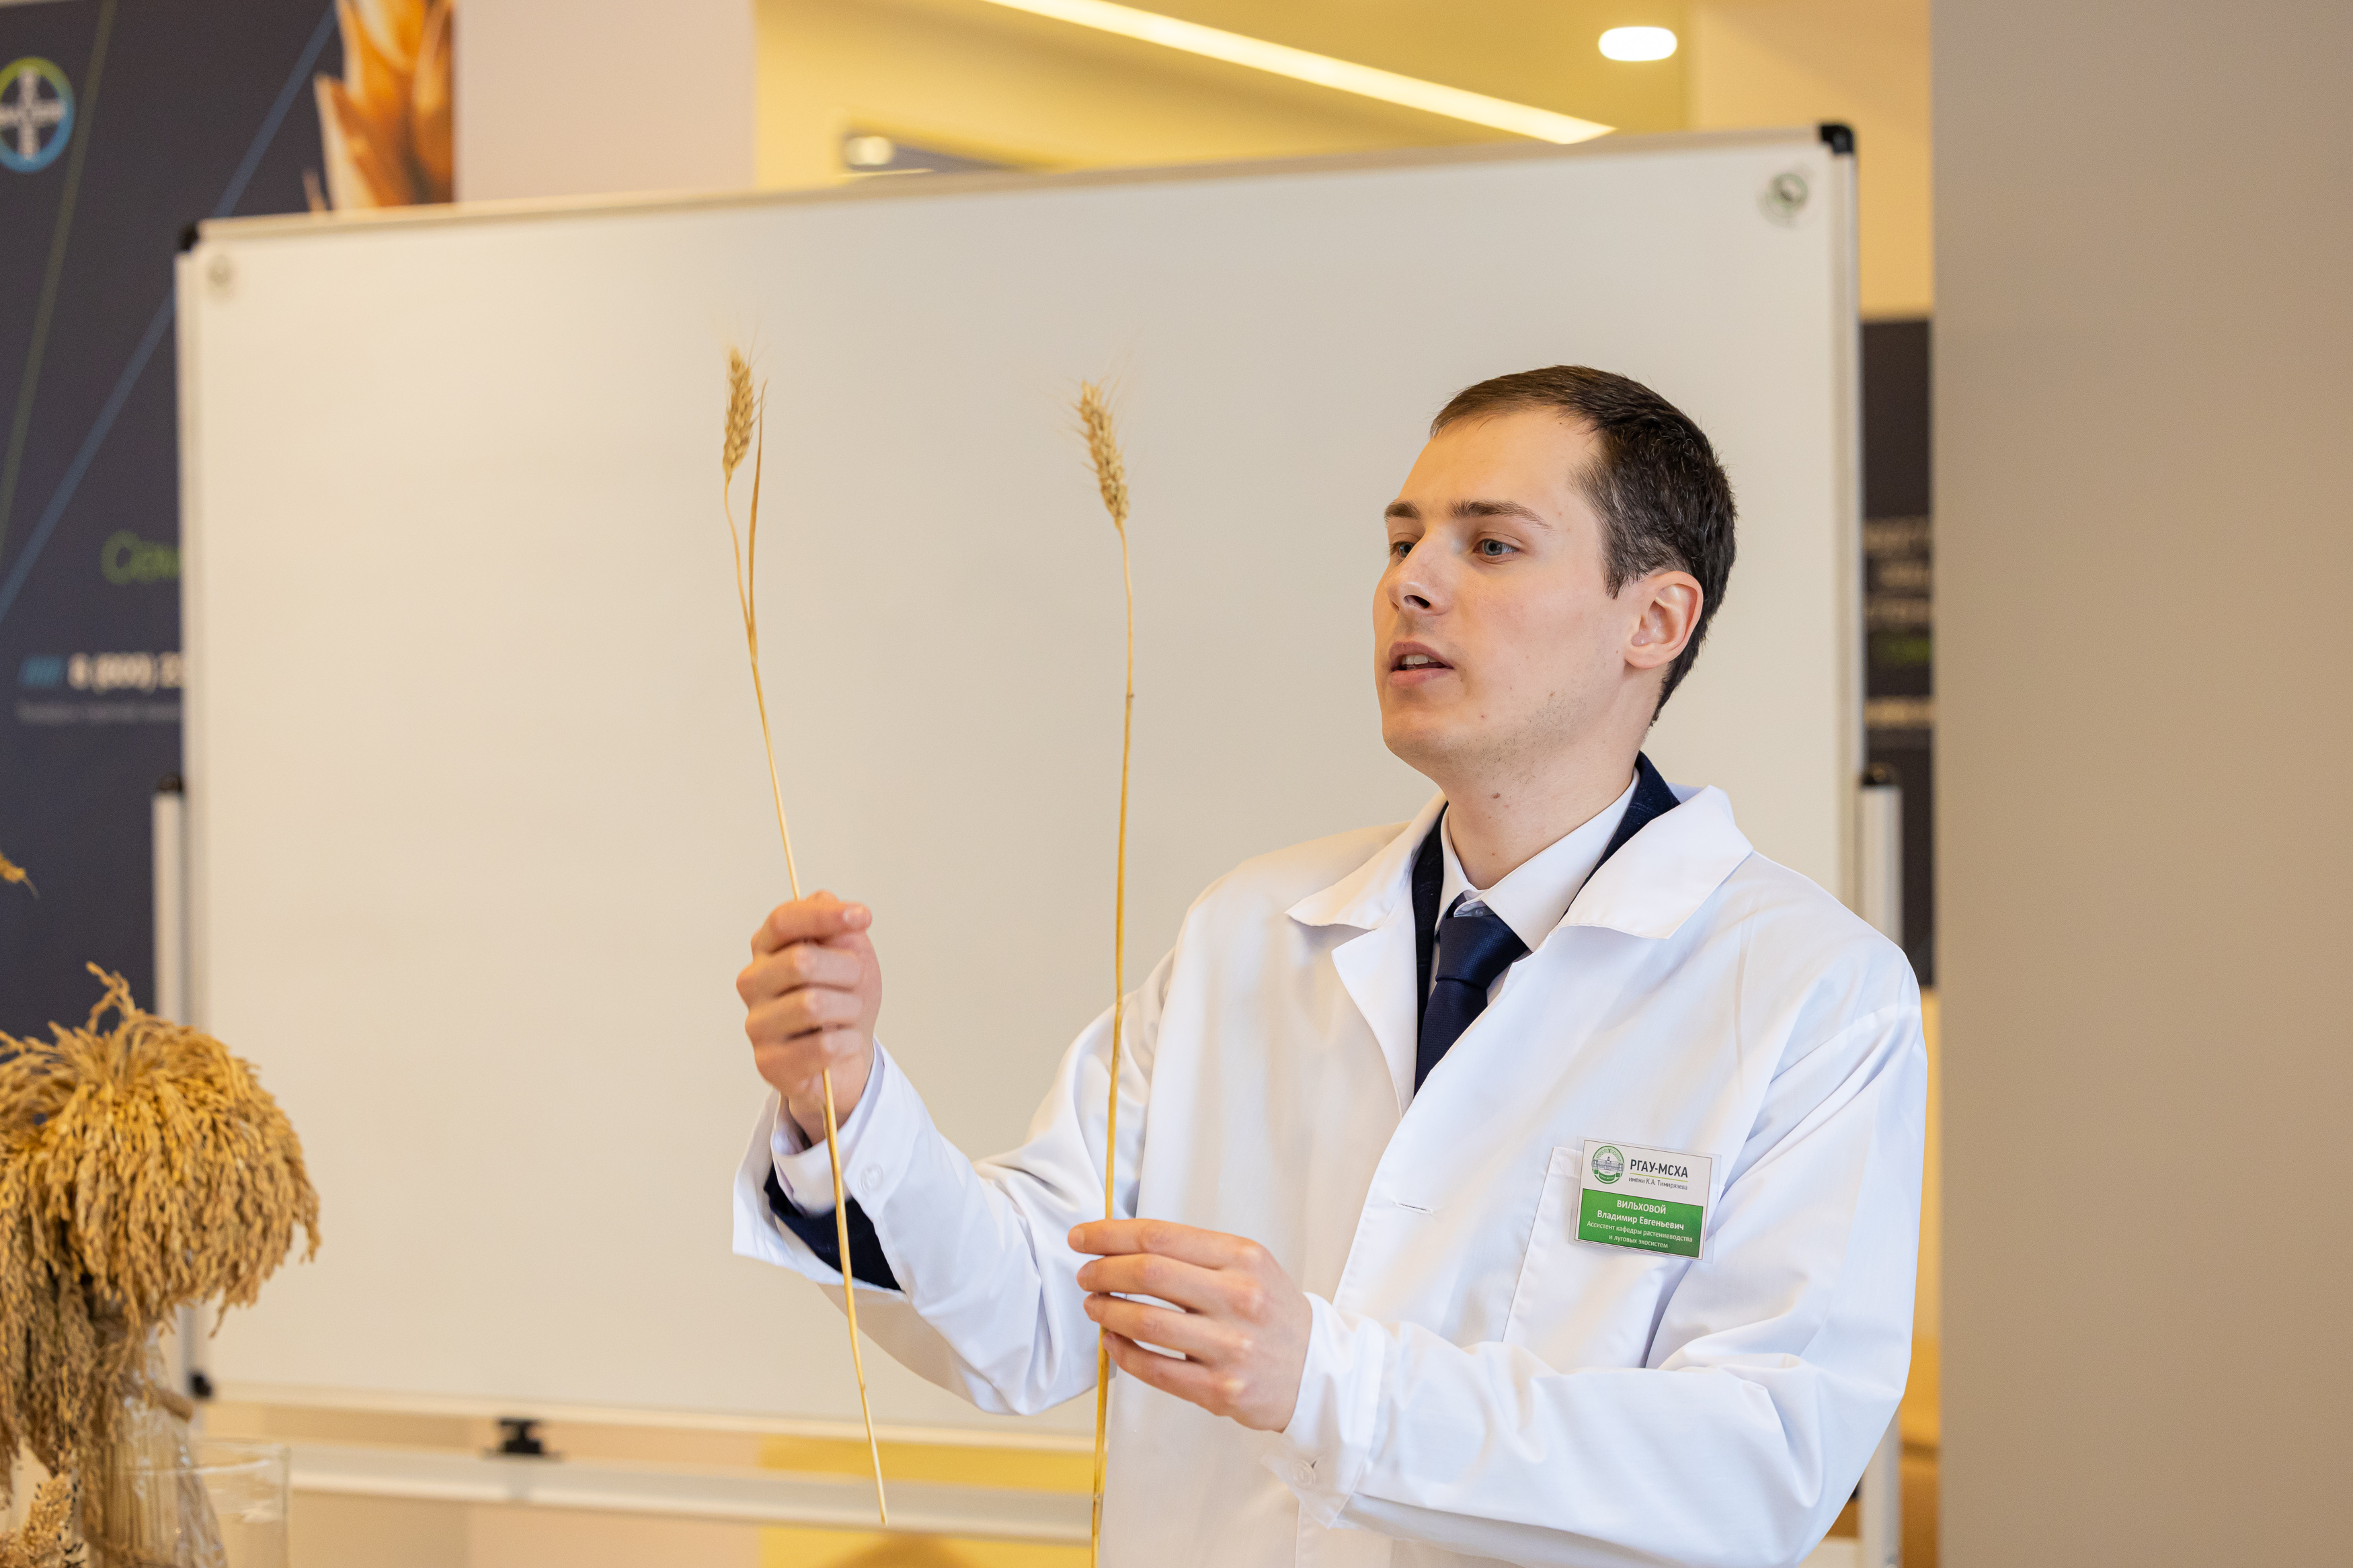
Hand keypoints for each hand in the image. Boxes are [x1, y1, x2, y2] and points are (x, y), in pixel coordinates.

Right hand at [736, 892, 882, 1141]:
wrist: (848, 1055)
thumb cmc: (845, 998)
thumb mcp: (851, 955)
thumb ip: (837, 928)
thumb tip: (824, 900)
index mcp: (768, 948)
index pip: (783, 921)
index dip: (824, 916)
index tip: (863, 916)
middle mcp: (753, 982)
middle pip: (800, 962)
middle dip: (846, 970)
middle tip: (856, 981)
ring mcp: (756, 1023)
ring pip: (811, 1005)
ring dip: (849, 1008)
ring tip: (849, 1013)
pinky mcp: (768, 1062)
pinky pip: (821, 1047)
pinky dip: (847, 1042)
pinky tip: (845, 1042)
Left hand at [1072, 1220, 1311, 1432]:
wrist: (1318, 1371)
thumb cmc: (1272, 1314)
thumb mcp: (1249, 1266)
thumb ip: (1195, 1254)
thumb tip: (1124, 1245)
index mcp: (1243, 1257)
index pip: (1160, 1236)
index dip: (1110, 1234)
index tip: (1081, 1237)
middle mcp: (1238, 1297)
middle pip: (1148, 1273)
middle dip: (1102, 1270)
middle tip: (1085, 1274)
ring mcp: (1230, 1346)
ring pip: (1144, 1322)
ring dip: (1106, 1311)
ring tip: (1094, 1306)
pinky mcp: (1221, 1390)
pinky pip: (1154, 1369)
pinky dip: (1122, 1352)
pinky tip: (1112, 1341)